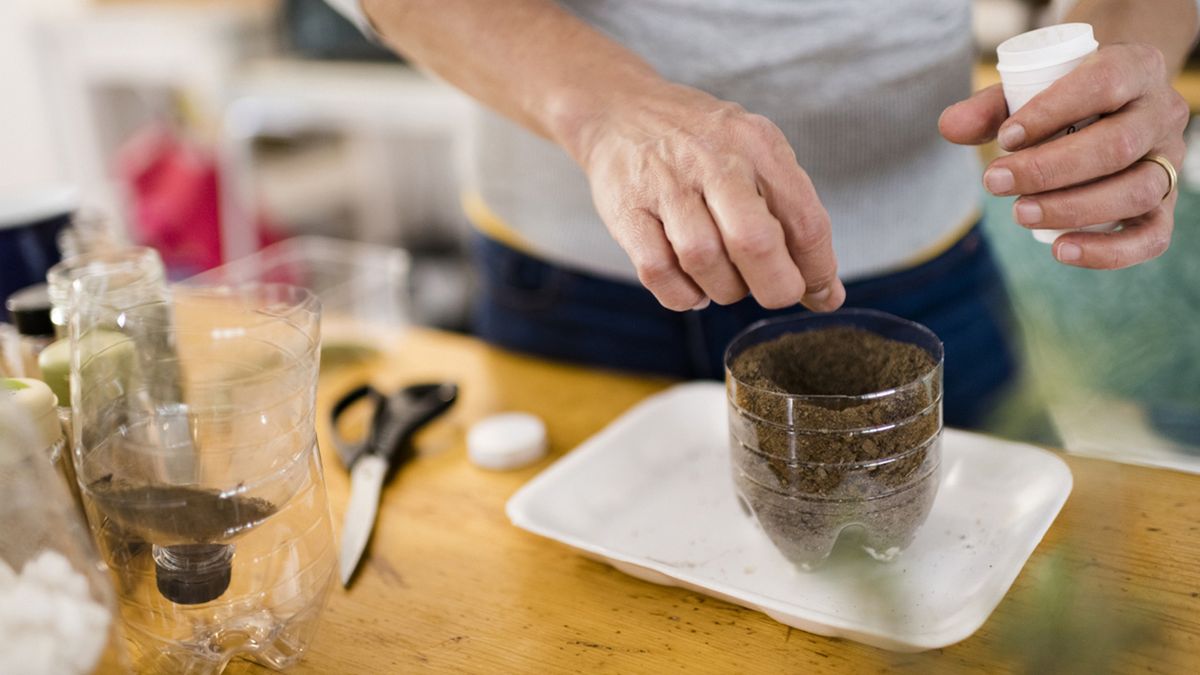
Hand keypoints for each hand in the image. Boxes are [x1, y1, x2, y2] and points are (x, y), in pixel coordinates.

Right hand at [569, 82, 844, 310]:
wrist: (619, 109)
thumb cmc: (701, 144)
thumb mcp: (754, 152)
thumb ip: (791, 213)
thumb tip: (825, 292)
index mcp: (758, 144)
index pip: (806, 221)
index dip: (819, 272)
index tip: (822, 294)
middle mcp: (713, 159)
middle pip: (754, 242)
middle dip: (776, 287)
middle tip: (775, 292)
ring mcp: (665, 184)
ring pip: (703, 261)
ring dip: (724, 289)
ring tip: (725, 282)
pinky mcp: (627, 209)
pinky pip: (658, 271)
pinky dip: (682, 294)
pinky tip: (691, 286)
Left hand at [940, 43, 1187, 268]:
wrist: (1113, 103)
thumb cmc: (1063, 97)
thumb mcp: (1028, 92)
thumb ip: (989, 108)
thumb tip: (949, 127)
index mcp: (1136, 68)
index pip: (1104, 84)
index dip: (1053, 111)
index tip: (1006, 138)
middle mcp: (1162, 114)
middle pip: (1118, 146)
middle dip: (1049, 169)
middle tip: (996, 181)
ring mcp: (1169, 162)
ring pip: (1137, 190)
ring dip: (1072, 208)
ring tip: (1018, 212)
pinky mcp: (1164, 207)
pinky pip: (1152, 237)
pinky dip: (1108, 251)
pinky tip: (1062, 250)